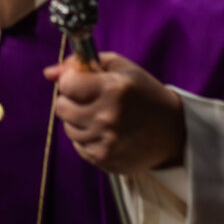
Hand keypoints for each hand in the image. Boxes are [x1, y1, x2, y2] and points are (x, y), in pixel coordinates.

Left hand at [45, 50, 185, 174]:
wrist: (175, 132)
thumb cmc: (144, 93)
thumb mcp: (119, 67)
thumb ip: (81, 63)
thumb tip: (48, 73)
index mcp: (112, 90)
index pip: (66, 84)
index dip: (72, 80)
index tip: (83, 82)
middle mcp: (107, 117)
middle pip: (61, 107)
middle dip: (72, 100)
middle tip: (91, 100)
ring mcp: (106, 142)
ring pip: (68, 128)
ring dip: (79, 120)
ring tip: (101, 116)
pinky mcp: (105, 160)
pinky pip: (78, 146)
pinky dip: (87, 138)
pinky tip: (105, 132)